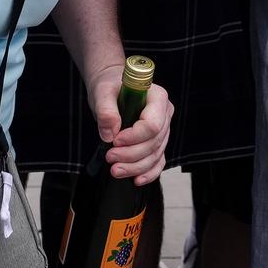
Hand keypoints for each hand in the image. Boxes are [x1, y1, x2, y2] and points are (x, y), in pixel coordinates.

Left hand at [91, 70, 172, 185]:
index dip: (134, 137)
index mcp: (157, 98)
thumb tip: (110, 133)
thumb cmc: (110, 87)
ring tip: (115, 170)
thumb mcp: (103, 92)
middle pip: (154, 142)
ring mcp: (163, 129)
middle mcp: (164, 114)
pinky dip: (148, 173)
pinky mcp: (157, 142)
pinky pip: (158, 161)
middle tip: (109, 157)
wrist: (112, 89)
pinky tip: (136, 180)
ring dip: (135, 167)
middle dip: (131, 155)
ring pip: (155, 155)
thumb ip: (106, 110)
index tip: (115, 141)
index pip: (152, 124)